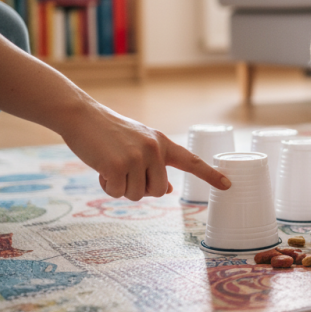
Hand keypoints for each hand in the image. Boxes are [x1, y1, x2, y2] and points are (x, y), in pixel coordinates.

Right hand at [61, 102, 230, 200]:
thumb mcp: (138, 146)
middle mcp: (154, 149)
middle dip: (139, 189)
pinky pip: (117, 193)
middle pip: (157, 191)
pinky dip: (107, 187)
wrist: (82, 116)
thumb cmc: (110, 134)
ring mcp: (136, 157)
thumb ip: (155, 165)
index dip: (210, 175)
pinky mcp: (117, 165)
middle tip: (124, 171)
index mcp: (162, 143)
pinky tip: (101, 168)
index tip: (228, 185)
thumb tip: (166, 190)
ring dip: (121, 188)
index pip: (191, 161)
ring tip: (111, 166)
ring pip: (137, 195)